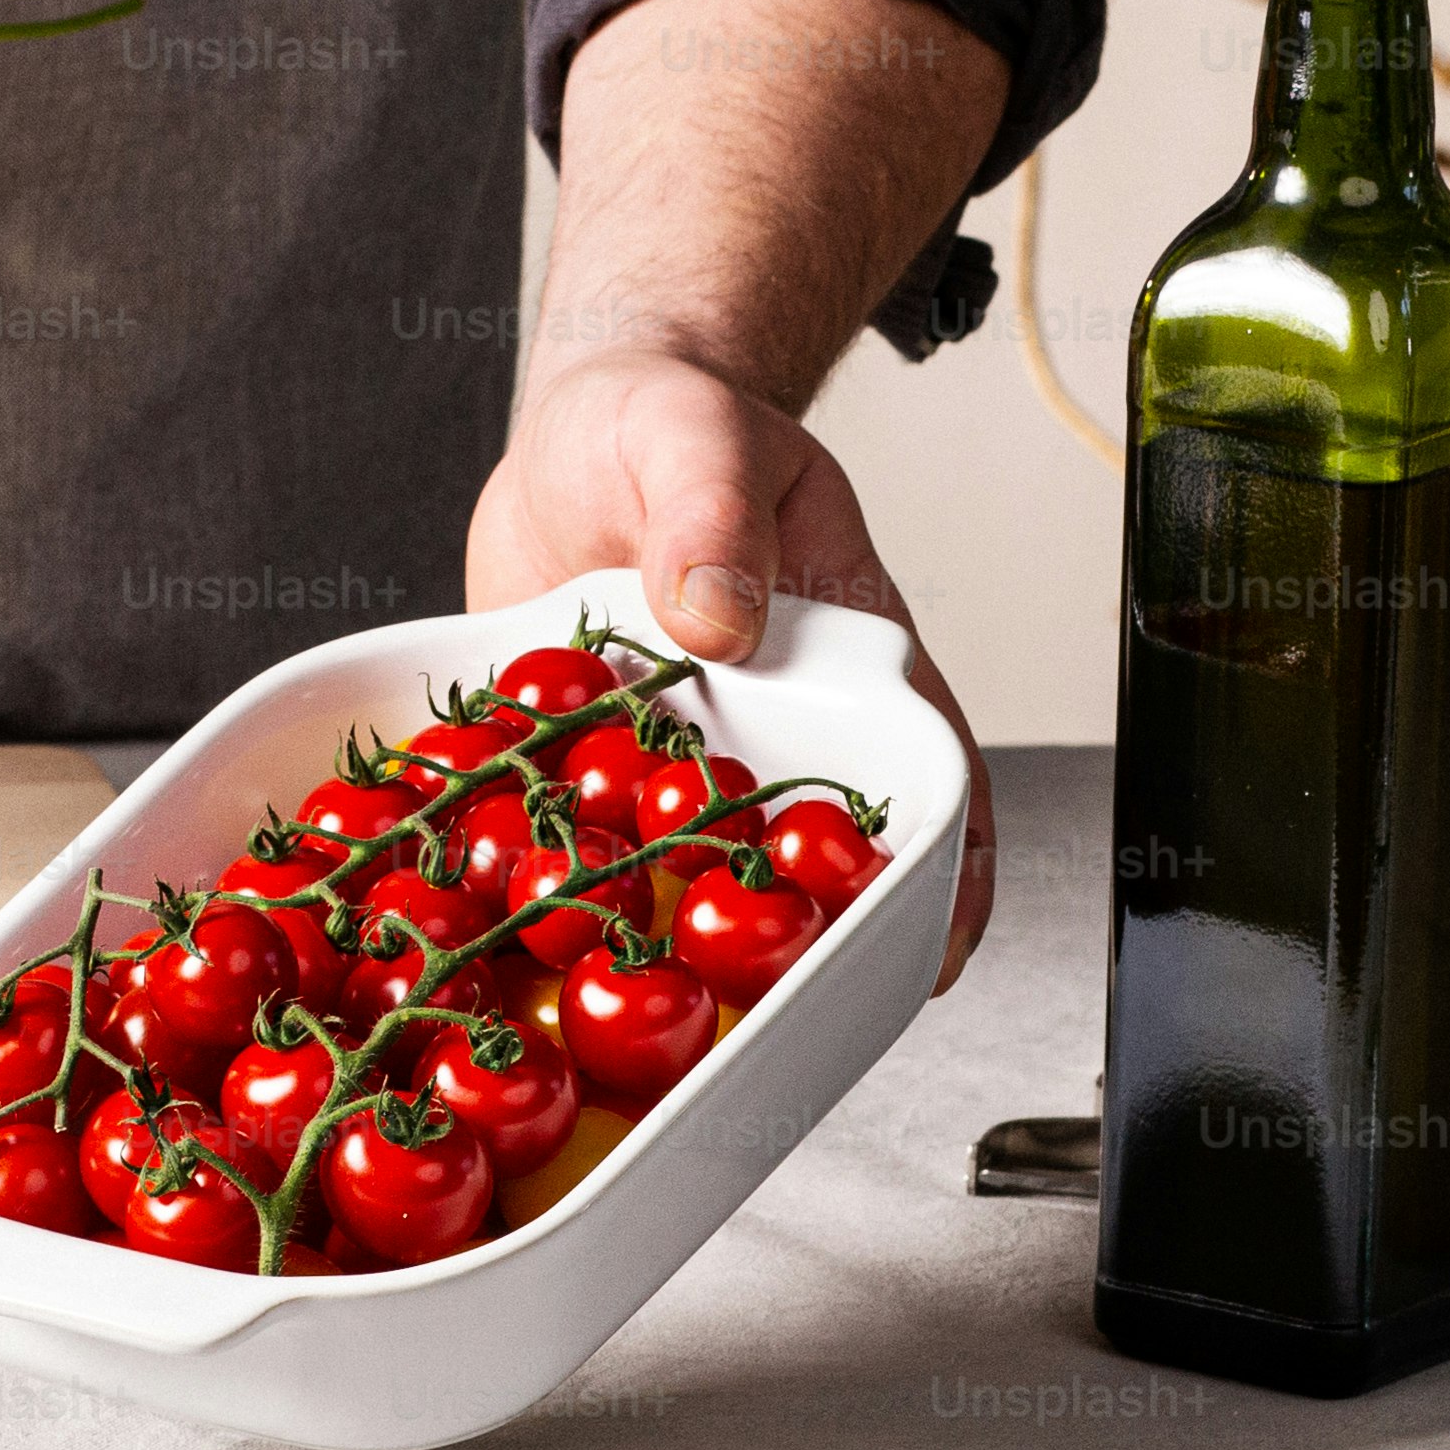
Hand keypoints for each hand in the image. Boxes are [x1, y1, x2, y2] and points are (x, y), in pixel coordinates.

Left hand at [468, 342, 997, 989]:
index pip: (925, 771)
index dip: (949, 870)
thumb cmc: (665, 421)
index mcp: (838, 653)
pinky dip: (545, 892)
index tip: (934, 952)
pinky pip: (572, 847)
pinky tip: (499, 945)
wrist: (571, 433)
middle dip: (796, 947)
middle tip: (755, 1028)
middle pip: (807, 857)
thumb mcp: (693, 438)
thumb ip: (709, 515)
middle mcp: (764, 728)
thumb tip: (718, 615)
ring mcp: (670, 766)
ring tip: (620, 1021)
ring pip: (686, 875)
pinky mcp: (579, 776)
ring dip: (662, 943)